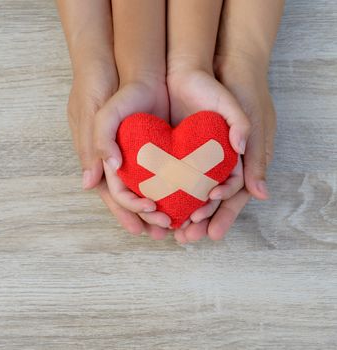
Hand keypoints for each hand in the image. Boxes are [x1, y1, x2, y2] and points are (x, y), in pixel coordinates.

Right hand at [67, 65, 168, 239]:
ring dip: (166, 207)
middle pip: (135, 198)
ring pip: (153, 191)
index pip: (114, 195)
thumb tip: (89, 184)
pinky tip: (193, 197)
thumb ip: (94, 145)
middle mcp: (121, 164)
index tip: (147, 221)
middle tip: (168, 230)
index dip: (129, 211)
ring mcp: (140, 156)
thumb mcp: (96, 115)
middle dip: (149, 218)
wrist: (133, 67)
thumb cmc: (105, 90)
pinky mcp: (159, 147)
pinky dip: (178, 187)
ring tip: (183, 223)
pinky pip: (169, 173)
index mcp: (103, 162)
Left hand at [171, 56, 275, 242]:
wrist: (201, 67)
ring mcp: (198, 157)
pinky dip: (165, 192)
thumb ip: (254, 152)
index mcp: (240, 160)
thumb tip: (260, 194)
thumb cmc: (235, 91)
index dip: (221, 214)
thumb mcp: (248, 118)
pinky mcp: (177, 150)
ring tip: (167, 232)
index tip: (208, 230)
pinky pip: (171, 176)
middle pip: (209, 200)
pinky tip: (154, 206)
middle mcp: (219, 162)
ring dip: (180, 212)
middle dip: (198, 220)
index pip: (232, 196)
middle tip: (185, 240)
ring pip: (189, 192)